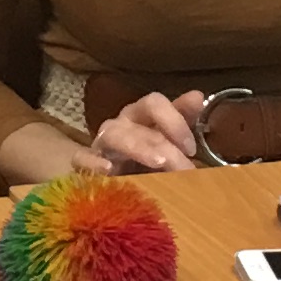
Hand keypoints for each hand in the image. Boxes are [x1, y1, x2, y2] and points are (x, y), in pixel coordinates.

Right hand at [87, 91, 205, 173]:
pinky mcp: (84, 165)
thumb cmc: (144, 160)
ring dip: (138, 147)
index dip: (174, 120)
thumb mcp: (168, 141)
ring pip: (114, 134)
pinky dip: (93, 162)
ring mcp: (101, 143)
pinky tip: (108, 170)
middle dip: (163, 142)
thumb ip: (182, 121)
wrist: (109, 185)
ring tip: (158, 163)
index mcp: (141, 116)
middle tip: (182, 166)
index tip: (191, 148)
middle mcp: (121, 124)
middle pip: (137, 120)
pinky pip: (81, 158)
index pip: (154, 102)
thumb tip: (199, 96)